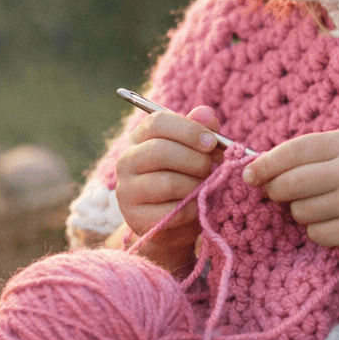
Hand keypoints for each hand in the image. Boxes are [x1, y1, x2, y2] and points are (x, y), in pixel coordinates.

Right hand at [114, 105, 222, 270]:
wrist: (171, 224)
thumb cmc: (184, 178)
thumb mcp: (193, 151)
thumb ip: (200, 130)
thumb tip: (208, 115)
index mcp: (140, 137)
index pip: (157, 122)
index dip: (188, 129)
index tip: (212, 142)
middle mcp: (126, 161)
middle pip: (160, 151)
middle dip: (195, 160)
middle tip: (211, 168)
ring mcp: (127, 190)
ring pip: (167, 182)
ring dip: (196, 185)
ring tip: (204, 187)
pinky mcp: (135, 218)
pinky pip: (172, 211)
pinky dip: (192, 209)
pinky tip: (196, 206)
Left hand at [242, 131, 338, 253]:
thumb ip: (306, 155)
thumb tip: (255, 170)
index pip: (293, 151)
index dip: (264, 164)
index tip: (248, 175)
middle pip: (290, 184)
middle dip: (275, 191)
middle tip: (277, 194)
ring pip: (299, 211)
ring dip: (300, 211)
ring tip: (322, 205)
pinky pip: (315, 233)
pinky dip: (317, 230)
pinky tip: (335, 222)